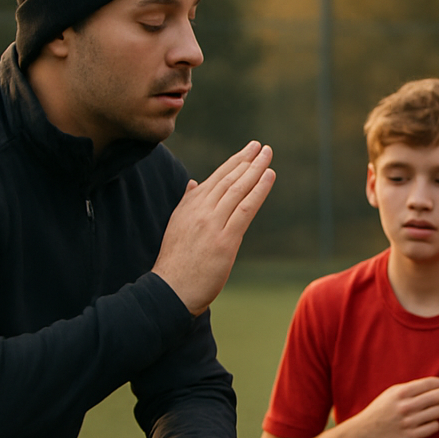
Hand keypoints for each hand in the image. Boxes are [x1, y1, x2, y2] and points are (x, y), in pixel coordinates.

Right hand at [152, 141, 276, 314]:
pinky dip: (258, 190)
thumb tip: (195, 182)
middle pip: (228, 180)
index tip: (247, 151)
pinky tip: (269, 176)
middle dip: (246, 161)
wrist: (170, 289)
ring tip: (268, 155)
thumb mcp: (177, 226)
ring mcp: (212, 224)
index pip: (215, 179)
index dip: (233, 163)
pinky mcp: (225, 240)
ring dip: (255, 170)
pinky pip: (245, 208)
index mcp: (189, 207)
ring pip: (237, 190)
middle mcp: (200, 211)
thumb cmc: (176, 263)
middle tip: (262, 147)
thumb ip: (188, 203)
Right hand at [351, 377, 438, 437]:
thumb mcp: (391, 393)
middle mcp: (405, 406)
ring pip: (438, 411)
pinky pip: (434, 427)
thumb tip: (434, 385)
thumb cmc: (380, 410)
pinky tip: (430, 422)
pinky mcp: (410, 436)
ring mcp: (408, 422)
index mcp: (401, 392)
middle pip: (438, 397)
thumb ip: (410, 388)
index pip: (429, 383)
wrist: (364, 432)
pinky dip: (435, 423)